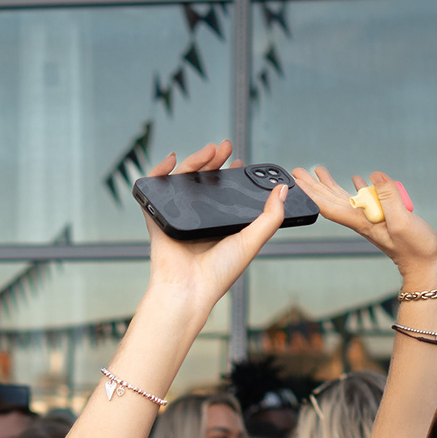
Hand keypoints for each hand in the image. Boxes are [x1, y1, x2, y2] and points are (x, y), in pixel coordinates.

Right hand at [141, 139, 290, 318]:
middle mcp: (198, 220)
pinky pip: (154, 190)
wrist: (188, 290)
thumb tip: (282, 190)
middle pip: (204, 182)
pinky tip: (172, 160)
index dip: (232, 174)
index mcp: (219, 226)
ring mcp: (177, 218)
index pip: (225, 193)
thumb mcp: (252, 241)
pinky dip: (159, 171)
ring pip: (183, 181)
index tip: (240, 160)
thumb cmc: (219, 273)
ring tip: (209, 151)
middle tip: (226, 148)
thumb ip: (270, 217)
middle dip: (215, 161)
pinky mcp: (158, 219)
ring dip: (195, 161)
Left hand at [292, 165, 436, 283]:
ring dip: (330, 185)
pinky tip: (357, 179)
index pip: (329, 206)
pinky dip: (357, 188)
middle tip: (298, 171)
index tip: (298, 180)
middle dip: (314, 186)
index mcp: (362, 221)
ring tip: (319, 171)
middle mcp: (362, 220)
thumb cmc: (415, 248)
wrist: (426, 265)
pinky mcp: (383, 218)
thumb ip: (388, 198)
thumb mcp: (402, 222)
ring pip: (345, 199)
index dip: (312, 192)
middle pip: (331, 201)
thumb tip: (374, 176)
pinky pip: (365, 200)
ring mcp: (372, 219)